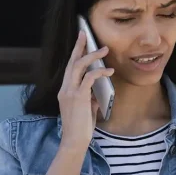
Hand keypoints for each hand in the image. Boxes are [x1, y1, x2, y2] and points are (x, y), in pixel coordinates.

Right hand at [57, 30, 113, 152]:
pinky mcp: (79, 96)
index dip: (75, 54)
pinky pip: (90, 78)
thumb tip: (96, 95)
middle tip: (84, 33)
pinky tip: (110, 71)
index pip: (70, 68)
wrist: (75, 141)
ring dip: (93, 55)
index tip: (80, 43)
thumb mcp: (86, 111)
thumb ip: (89, 100)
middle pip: (71, 62)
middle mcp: (65, 88)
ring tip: (104, 49)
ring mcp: (70, 92)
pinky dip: (100, 72)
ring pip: (79, 66)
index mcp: (65, 91)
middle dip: (78, 46)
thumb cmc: (80, 128)